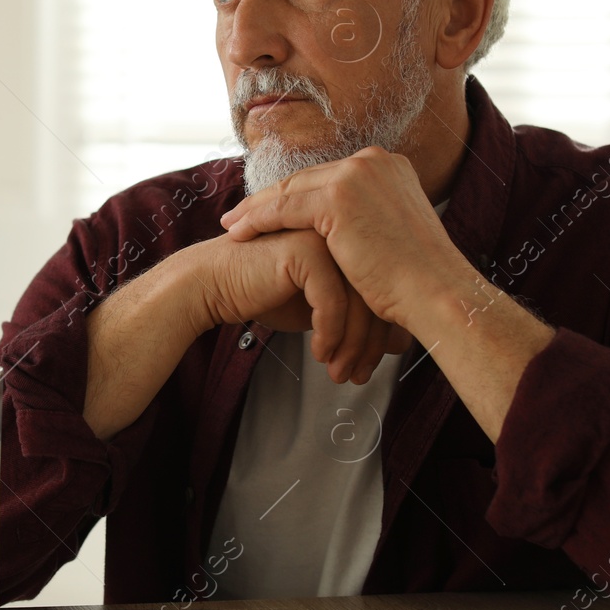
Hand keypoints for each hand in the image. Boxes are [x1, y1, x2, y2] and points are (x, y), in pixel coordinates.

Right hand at [178, 230, 411, 383]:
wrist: (211, 284)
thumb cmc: (262, 293)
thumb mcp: (318, 305)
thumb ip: (354, 313)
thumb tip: (398, 342)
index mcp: (347, 237)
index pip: (379, 287)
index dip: (379, 332)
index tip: (371, 365)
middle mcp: (340, 232)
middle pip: (374, 293)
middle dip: (368, 344)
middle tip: (357, 377)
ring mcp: (323, 236)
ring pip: (358, 299)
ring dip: (350, 346)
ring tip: (339, 374)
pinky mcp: (304, 250)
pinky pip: (332, 300)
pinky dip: (330, 333)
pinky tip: (318, 353)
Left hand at [218, 147, 465, 333]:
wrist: (436, 293)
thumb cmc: (417, 281)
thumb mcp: (391, 236)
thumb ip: (367, 221)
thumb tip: (344, 233)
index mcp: (388, 167)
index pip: (327, 178)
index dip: (294, 195)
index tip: (268, 211)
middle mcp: (374, 161)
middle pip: (305, 179)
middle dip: (269, 199)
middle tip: (239, 217)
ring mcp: (357, 174)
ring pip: (290, 191)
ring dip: (255, 210)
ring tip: (232, 226)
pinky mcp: (339, 197)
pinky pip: (284, 208)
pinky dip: (257, 220)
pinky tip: (238, 233)